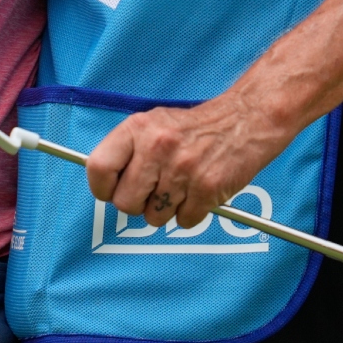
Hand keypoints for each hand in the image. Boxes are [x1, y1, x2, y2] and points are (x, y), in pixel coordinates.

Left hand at [86, 93, 296, 228]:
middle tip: (150, 194)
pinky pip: (184, 221)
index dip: (101, 188)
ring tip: (177, 189)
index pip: (99, 167)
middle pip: (125, 203)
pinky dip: (189, 214)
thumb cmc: (192, 127)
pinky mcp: (207, 189)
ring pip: (154, 217)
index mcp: (136, 129)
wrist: (243, 121)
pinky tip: (196, 194)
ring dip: (164, 211)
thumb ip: (127, 150)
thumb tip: (105, 183)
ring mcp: (182, 170)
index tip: (110, 192)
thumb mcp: (151, 124)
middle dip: (136, 205)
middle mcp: (156, 149)